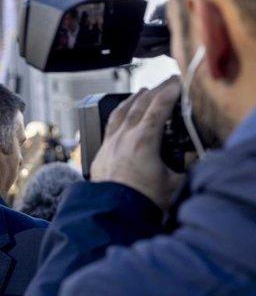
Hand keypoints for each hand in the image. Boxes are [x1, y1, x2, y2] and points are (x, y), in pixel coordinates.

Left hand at [90, 76, 185, 210]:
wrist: (112, 213)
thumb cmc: (142, 200)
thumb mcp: (174, 183)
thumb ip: (186, 167)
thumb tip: (194, 158)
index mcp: (144, 140)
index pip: (159, 107)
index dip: (170, 91)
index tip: (178, 81)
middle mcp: (124, 137)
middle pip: (139, 105)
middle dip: (155, 91)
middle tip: (166, 83)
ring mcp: (109, 144)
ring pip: (120, 113)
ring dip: (133, 100)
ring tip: (142, 92)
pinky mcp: (100, 153)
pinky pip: (108, 126)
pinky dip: (117, 115)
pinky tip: (119, 116)